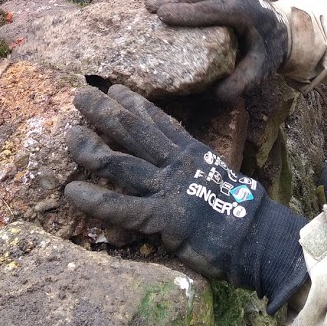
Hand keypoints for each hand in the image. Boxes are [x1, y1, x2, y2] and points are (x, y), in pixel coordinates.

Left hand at [65, 84, 307, 313]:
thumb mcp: (217, 175)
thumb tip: (182, 162)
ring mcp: (168, 188)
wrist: (257, 237)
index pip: (158, 121)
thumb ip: (195, 167)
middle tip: (80, 96)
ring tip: (69, 137)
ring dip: (92, 148)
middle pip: (133, 131)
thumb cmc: (241, 211)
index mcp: (190, 152)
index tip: (114, 88)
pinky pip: (122, 207)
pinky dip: (95, 199)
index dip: (134, 103)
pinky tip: (72, 192)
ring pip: (122, 163)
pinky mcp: (163, 218)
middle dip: (104, 112)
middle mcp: (176, 163)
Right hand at [145, 0, 288, 100]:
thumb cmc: (266, 52)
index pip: (218, 8)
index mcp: (251, 14)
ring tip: (150, 2)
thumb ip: (240, 83)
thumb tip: (216, 95)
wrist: (284, 29)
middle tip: (152, 9)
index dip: (190, 11)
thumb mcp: (259, 71)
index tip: (164, 16)